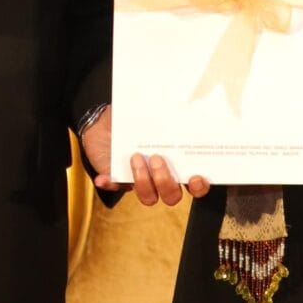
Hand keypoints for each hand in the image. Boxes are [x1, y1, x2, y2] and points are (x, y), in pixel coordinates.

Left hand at [82, 106, 209, 205]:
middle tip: (156, 158)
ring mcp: (139, 182)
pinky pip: (115, 187)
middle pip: (172, 196)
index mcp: (174, 164)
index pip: (193, 184)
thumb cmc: (134, 120)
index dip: (198, 186)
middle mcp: (159, 177)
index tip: (196, 176)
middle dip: (166, 181)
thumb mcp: (150, 115)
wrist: (104, 123)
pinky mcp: (117, 181)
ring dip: (143, 181)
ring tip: (135, 157)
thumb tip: (176, 105)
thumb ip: (162, 115)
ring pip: (149, 198)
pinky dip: (111, 183)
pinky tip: (106, 177)